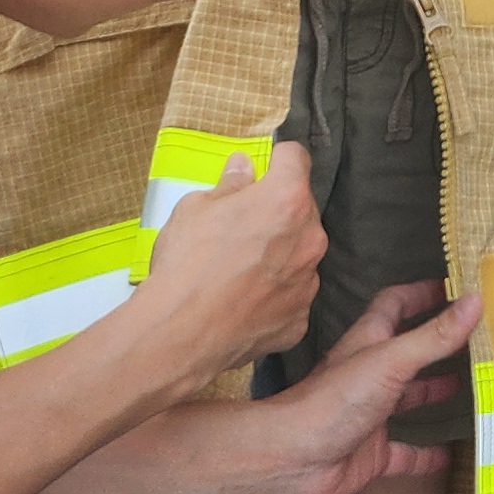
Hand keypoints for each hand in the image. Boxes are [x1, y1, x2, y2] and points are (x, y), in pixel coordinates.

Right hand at [134, 144, 324, 377]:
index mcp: (287, 199)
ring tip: (242, 270)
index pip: (296, 159)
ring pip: (300, 255)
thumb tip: (243, 168)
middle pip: (301, 209)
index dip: (277, 160)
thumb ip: (229, 187)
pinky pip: (291, 296)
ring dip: (280, 254)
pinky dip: (274, 294)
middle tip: (242, 226)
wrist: (182, 334)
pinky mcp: (300, 320)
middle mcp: (310, 238)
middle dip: (278, 211)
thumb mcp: (195, 209)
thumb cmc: (187, 261)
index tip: (262, 169)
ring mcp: (309, 283)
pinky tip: (244, 302)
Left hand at [240, 282, 480, 493]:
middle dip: (437, 343)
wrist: (292, 459)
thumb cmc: (333, 400)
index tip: (455, 287)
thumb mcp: (390, 361)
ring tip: (472, 386)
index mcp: (370, 343)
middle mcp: (371, 374)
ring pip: (409, 399)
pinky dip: (427, 454)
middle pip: (407, 351)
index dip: (421, 293)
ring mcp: (372, 415)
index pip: (395, 305)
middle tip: (476, 338)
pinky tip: (450, 454)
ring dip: (434, 392)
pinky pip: (406, 454)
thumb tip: (476, 300)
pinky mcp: (372, 454)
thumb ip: (433, 336)